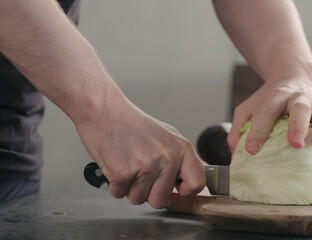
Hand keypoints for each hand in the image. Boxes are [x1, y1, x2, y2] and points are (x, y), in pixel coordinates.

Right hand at [74, 98, 204, 207]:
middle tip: (140, 172)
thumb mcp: (167, 136)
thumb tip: (186, 183)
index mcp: (181, 148)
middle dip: (148, 192)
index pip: (197, 183)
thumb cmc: (133, 124)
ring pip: (138, 199)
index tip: (177, 189)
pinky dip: (114, 184)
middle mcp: (167, 158)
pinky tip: (116, 164)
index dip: (186, 191)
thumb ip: (180, 159)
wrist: (105, 111)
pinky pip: (118, 194)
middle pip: (161, 200)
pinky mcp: (122, 173)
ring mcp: (145, 166)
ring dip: (129, 188)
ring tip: (127, 164)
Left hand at [228, 76, 311, 154]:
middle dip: (298, 126)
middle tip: (295, 143)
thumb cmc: (271, 98)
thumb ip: (239, 126)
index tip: (251, 150)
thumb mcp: (250, 106)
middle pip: (299, 109)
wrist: (296, 75)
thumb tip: (233, 152)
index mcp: (276, 96)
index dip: (258, 131)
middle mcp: (298, 97)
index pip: (266, 112)